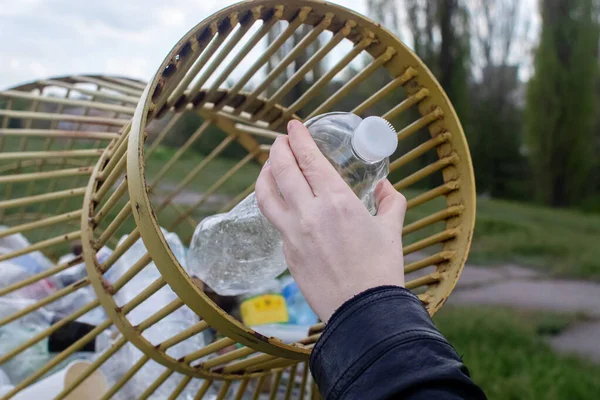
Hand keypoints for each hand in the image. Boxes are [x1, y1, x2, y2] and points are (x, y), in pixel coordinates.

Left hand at [255, 119, 405, 321]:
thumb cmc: (381, 270)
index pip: (308, 159)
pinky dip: (274, 205)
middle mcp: (309, 213)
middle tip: (279, 140)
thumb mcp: (392, 229)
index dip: (297, 138)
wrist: (363, 312)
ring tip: (269, 166)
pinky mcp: (287, 254)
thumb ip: (390, 202)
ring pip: (266, 195)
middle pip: (281, 170)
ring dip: (264, 174)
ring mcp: (293, 234)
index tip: (293, 126)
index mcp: (337, 201)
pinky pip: (275, 221)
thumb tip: (386, 187)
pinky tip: (281, 204)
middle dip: (277, 148)